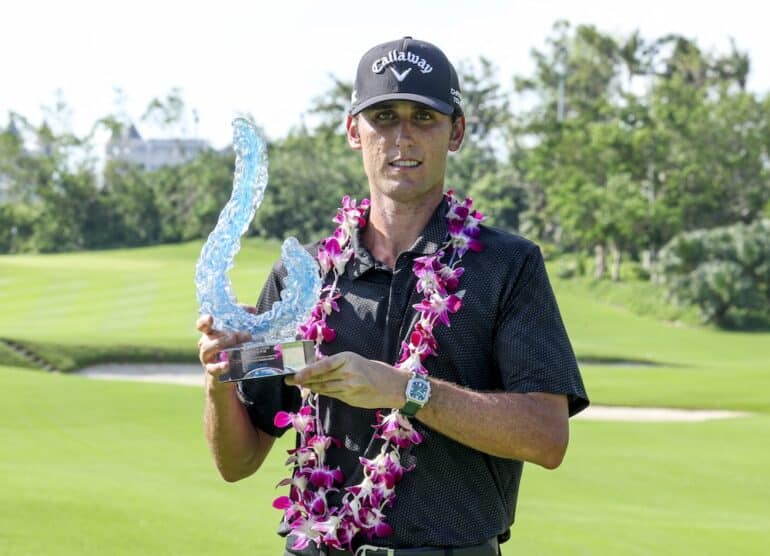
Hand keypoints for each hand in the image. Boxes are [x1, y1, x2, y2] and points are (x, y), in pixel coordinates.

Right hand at [196, 313, 252, 388]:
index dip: (204, 320)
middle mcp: (206, 344)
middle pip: (208, 336)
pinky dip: (220, 366)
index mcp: (210, 333)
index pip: (202, 324)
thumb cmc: (230, 348)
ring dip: (222, 344)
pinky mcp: (212, 371)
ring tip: (235, 342)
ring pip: (207, 349)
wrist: (227, 373)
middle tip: (241, 334)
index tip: (210, 318)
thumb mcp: (234, 333)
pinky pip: (213, 368)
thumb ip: (241, 319)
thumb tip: (253, 310)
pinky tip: (227, 365)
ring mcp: (207, 358)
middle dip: (224, 334)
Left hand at [286, 351, 410, 409]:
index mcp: (348, 359)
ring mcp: (349, 388)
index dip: (306, 371)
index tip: (295, 374)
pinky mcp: (350, 399)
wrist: (394, 387)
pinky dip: (323, 392)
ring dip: (311, 387)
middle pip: (320, 377)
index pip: (322, 365)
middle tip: (290, 380)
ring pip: (324, 388)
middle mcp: (347, 373)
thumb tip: (317, 365)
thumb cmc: (377, 371)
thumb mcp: (357, 360)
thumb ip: (338, 364)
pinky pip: (332, 395)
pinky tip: (315, 390)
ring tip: (300, 385)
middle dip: (304, 379)